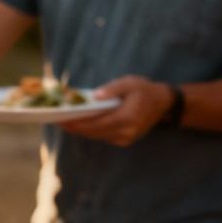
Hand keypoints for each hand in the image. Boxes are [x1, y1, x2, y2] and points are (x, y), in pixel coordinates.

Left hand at [58, 76, 173, 145]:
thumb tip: (95, 97)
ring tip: (65, 122)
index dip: (78, 124)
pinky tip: (80, 124)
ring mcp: (126, 139)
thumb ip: (112, 89)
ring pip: (98, 136)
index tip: (61, 121)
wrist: (163, 104)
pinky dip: (92, 130)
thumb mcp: (129, 83)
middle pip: (95, 132)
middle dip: (76, 128)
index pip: (97, 124)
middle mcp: (126, 132)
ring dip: (82, 130)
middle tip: (58, 121)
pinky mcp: (125, 140)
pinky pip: (104, 136)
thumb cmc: (144, 90)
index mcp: (127, 117)